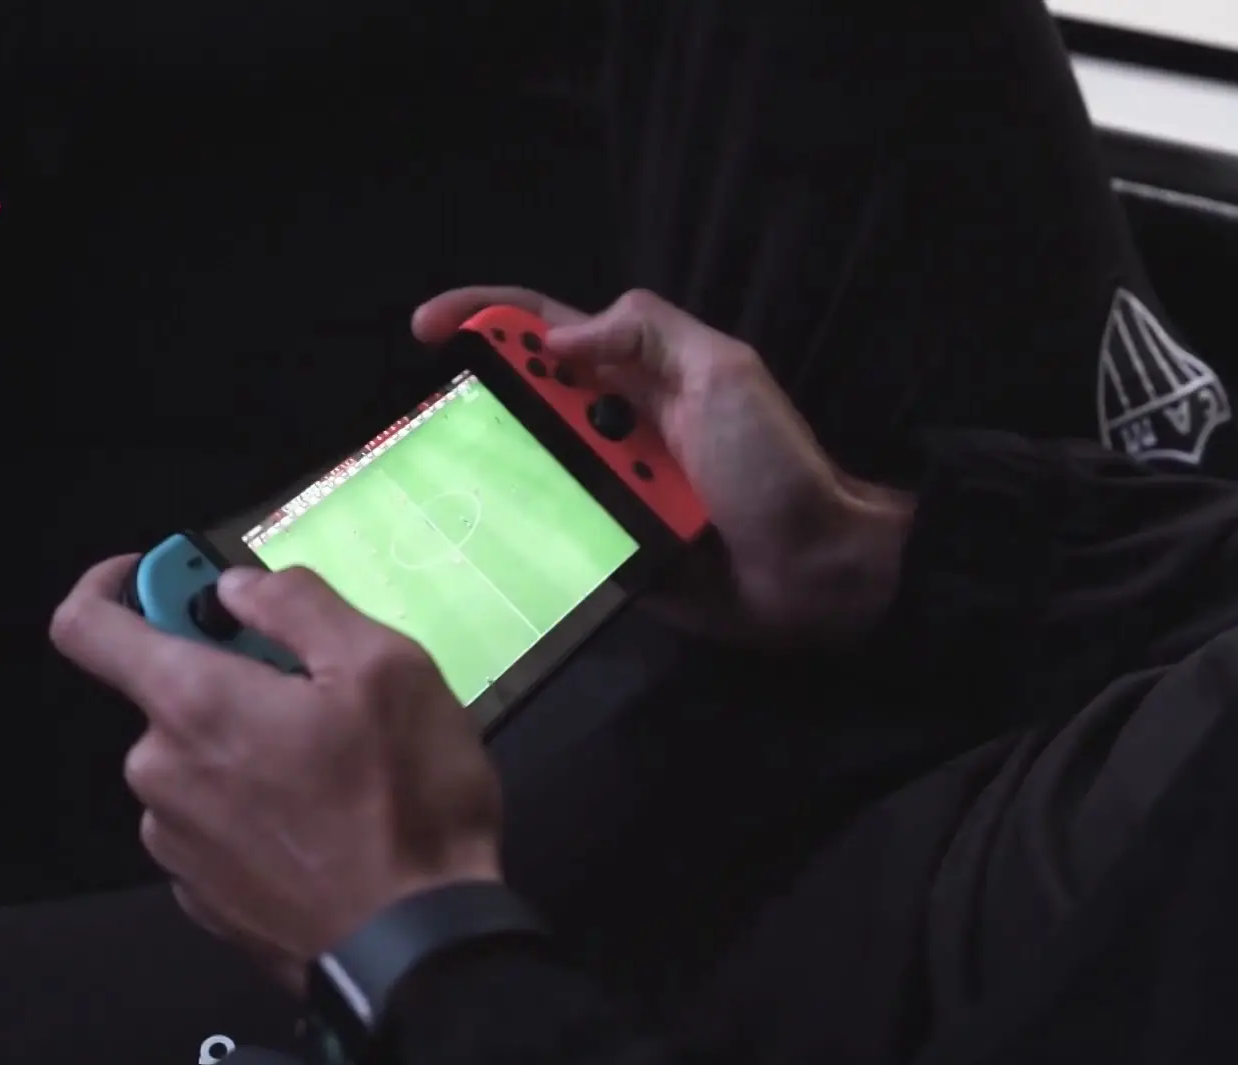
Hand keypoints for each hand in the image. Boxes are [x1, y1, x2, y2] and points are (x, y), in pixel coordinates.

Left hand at [49, 558, 503, 990]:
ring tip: (337, 772)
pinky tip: (321, 826)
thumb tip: (237, 588)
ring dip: (247, 747)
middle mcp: (159, 773)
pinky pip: (214, 821)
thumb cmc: (405, 799)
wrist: (414, 949)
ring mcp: (175, 843)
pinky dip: (253, 806)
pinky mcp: (201, 897)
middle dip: (233, 677)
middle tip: (322, 696)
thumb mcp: (385, 668)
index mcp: (192, 705)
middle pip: (171, 694)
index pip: (87, 626)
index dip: (113, 583)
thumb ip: (299, 606)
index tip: (163, 576)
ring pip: (197, 760)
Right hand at [413, 287, 916, 640]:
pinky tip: (469, 543)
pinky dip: (512, 534)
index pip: (543, 331)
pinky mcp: (604, 547)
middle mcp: (610, 428)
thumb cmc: (773, 466)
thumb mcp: (722, 372)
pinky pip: (545, 535)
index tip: (425, 328)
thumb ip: (645, 334)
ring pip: (522, 471)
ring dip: (485, 474)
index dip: (483, 317)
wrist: (815, 574)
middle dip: (468, 403)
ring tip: (433, 488)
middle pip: (518, 400)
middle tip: (421, 429)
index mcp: (636, 373)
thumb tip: (552, 343)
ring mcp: (605, 490)